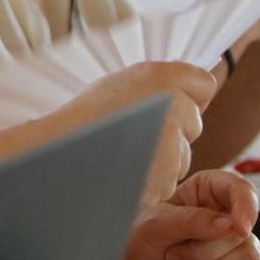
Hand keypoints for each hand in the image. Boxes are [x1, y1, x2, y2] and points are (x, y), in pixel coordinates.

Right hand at [59, 61, 215, 203]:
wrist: (54, 154)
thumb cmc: (83, 121)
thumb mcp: (122, 84)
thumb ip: (161, 84)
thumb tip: (197, 86)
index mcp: (162, 76)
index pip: (205, 84)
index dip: (187, 98)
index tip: (165, 106)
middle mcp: (174, 105)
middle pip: (194, 123)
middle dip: (174, 133)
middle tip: (134, 134)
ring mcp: (173, 143)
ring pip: (183, 157)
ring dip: (163, 161)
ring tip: (126, 154)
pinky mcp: (166, 175)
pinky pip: (169, 181)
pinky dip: (152, 182)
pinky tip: (126, 173)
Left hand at [115, 170, 259, 259]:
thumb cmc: (140, 242)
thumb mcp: (155, 225)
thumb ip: (190, 220)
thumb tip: (229, 224)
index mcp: (208, 191)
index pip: (241, 189)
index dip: (246, 207)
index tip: (238, 228)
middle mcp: (227, 216)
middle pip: (243, 233)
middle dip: (206, 249)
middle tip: (173, 252)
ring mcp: (235, 246)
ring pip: (248, 256)